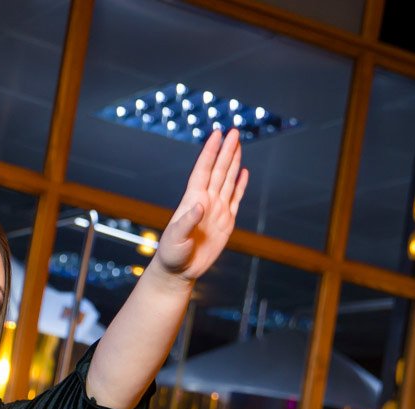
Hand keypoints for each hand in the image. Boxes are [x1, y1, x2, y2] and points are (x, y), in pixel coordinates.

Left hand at [151, 128, 248, 283]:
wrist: (179, 271)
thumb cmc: (171, 255)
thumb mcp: (176, 239)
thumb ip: (187, 222)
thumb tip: (200, 205)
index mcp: (192, 201)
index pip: (203, 170)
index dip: (210, 152)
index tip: (217, 134)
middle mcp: (205, 201)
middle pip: (218, 170)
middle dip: (226, 151)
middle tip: (234, 131)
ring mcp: (216, 210)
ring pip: (227, 181)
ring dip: (233, 163)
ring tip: (238, 145)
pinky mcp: (226, 222)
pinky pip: (235, 199)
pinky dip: (240, 185)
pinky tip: (243, 172)